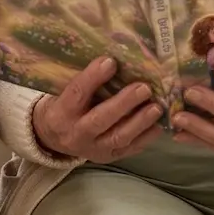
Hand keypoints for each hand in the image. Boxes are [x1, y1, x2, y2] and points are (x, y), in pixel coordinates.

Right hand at [30, 57, 161, 161]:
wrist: (55, 138)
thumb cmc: (65, 104)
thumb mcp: (65, 91)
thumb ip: (85, 79)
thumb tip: (115, 57)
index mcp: (60, 113)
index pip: (77, 93)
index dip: (93, 78)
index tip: (110, 61)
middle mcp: (75, 134)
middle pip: (100, 119)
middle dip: (123, 103)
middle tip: (144, 88)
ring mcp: (92, 149)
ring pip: (118, 137)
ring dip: (139, 122)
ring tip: (156, 107)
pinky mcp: (108, 157)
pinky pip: (129, 149)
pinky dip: (146, 137)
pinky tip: (159, 125)